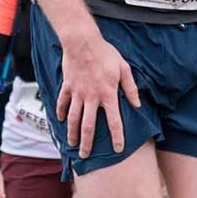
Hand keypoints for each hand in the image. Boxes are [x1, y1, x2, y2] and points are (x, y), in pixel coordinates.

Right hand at [56, 24, 138, 158]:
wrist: (82, 41)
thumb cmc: (105, 53)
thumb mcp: (124, 68)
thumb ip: (130, 88)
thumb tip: (137, 104)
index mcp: (108, 95)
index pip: (114, 121)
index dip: (117, 137)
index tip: (117, 149)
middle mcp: (91, 98)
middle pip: (89, 126)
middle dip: (87, 143)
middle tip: (85, 156)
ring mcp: (77, 93)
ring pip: (73, 118)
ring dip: (72, 133)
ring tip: (72, 144)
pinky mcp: (67, 86)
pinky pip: (62, 102)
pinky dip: (60, 112)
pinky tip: (60, 121)